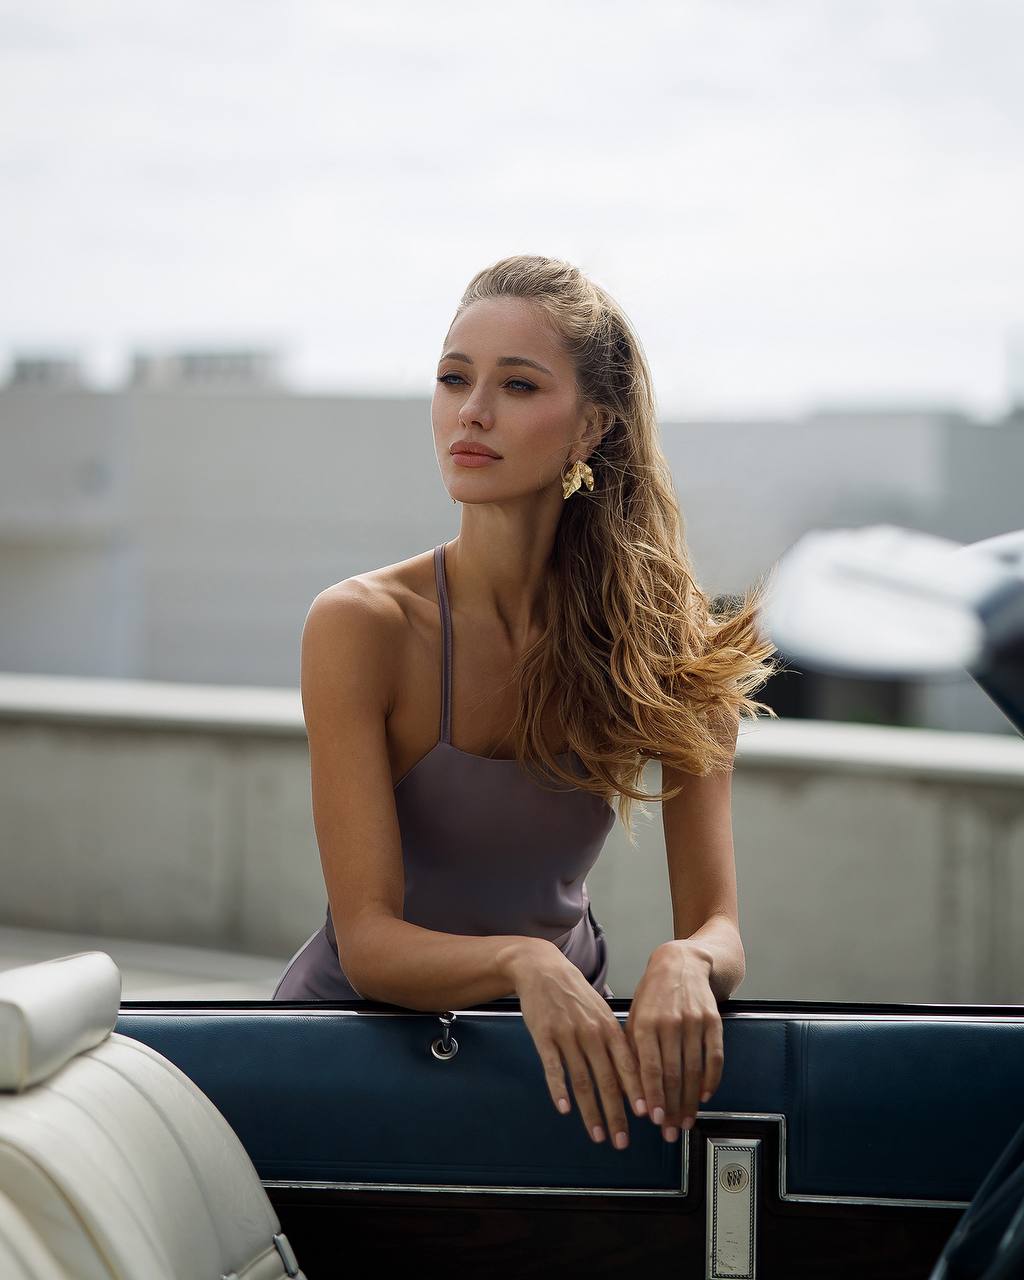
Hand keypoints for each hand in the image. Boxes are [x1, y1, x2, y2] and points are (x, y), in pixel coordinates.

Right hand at [511, 941, 646, 1150]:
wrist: (543, 969)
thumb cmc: (575, 995)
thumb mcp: (601, 1013)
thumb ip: (614, 1043)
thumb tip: (629, 1077)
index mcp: (610, 1028)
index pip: (628, 1065)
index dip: (638, 1092)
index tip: (647, 1116)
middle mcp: (592, 1033)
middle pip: (607, 1080)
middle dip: (616, 1114)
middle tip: (622, 1140)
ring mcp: (567, 1035)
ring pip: (582, 1080)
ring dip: (591, 1112)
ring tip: (598, 1134)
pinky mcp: (544, 1036)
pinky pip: (553, 1068)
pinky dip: (559, 1090)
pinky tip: (564, 1109)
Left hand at [624, 941, 723, 1141]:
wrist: (680, 962)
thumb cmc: (652, 993)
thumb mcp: (634, 1015)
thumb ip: (632, 1049)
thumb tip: (628, 1088)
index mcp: (645, 1022)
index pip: (649, 1067)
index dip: (653, 1095)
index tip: (654, 1120)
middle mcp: (670, 1022)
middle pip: (673, 1074)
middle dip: (673, 1107)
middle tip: (671, 1132)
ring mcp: (694, 1021)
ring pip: (694, 1070)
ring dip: (691, 1101)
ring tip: (687, 1121)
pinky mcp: (713, 1021)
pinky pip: (715, 1056)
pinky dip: (711, 1079)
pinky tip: (705, 1096)